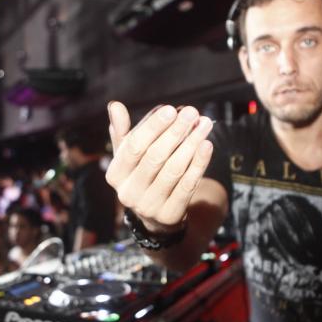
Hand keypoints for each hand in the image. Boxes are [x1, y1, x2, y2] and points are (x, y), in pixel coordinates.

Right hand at [106, 101, 213, 233]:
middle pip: (155, 157)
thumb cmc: (142, 175)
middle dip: (175, 132)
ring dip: (191, 144)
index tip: (171, 109)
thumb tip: (114, 106)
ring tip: (204, 124)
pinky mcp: (169, 214)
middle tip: (192, 112)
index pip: (133, 146)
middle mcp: (128, 193)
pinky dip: (198, 164)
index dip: (153, 127)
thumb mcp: (129, 156)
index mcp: (115, 175)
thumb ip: (123, 132)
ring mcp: (148, 206)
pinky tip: (207, 145)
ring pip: (173, 170)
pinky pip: (187, 185)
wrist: (156, 216)